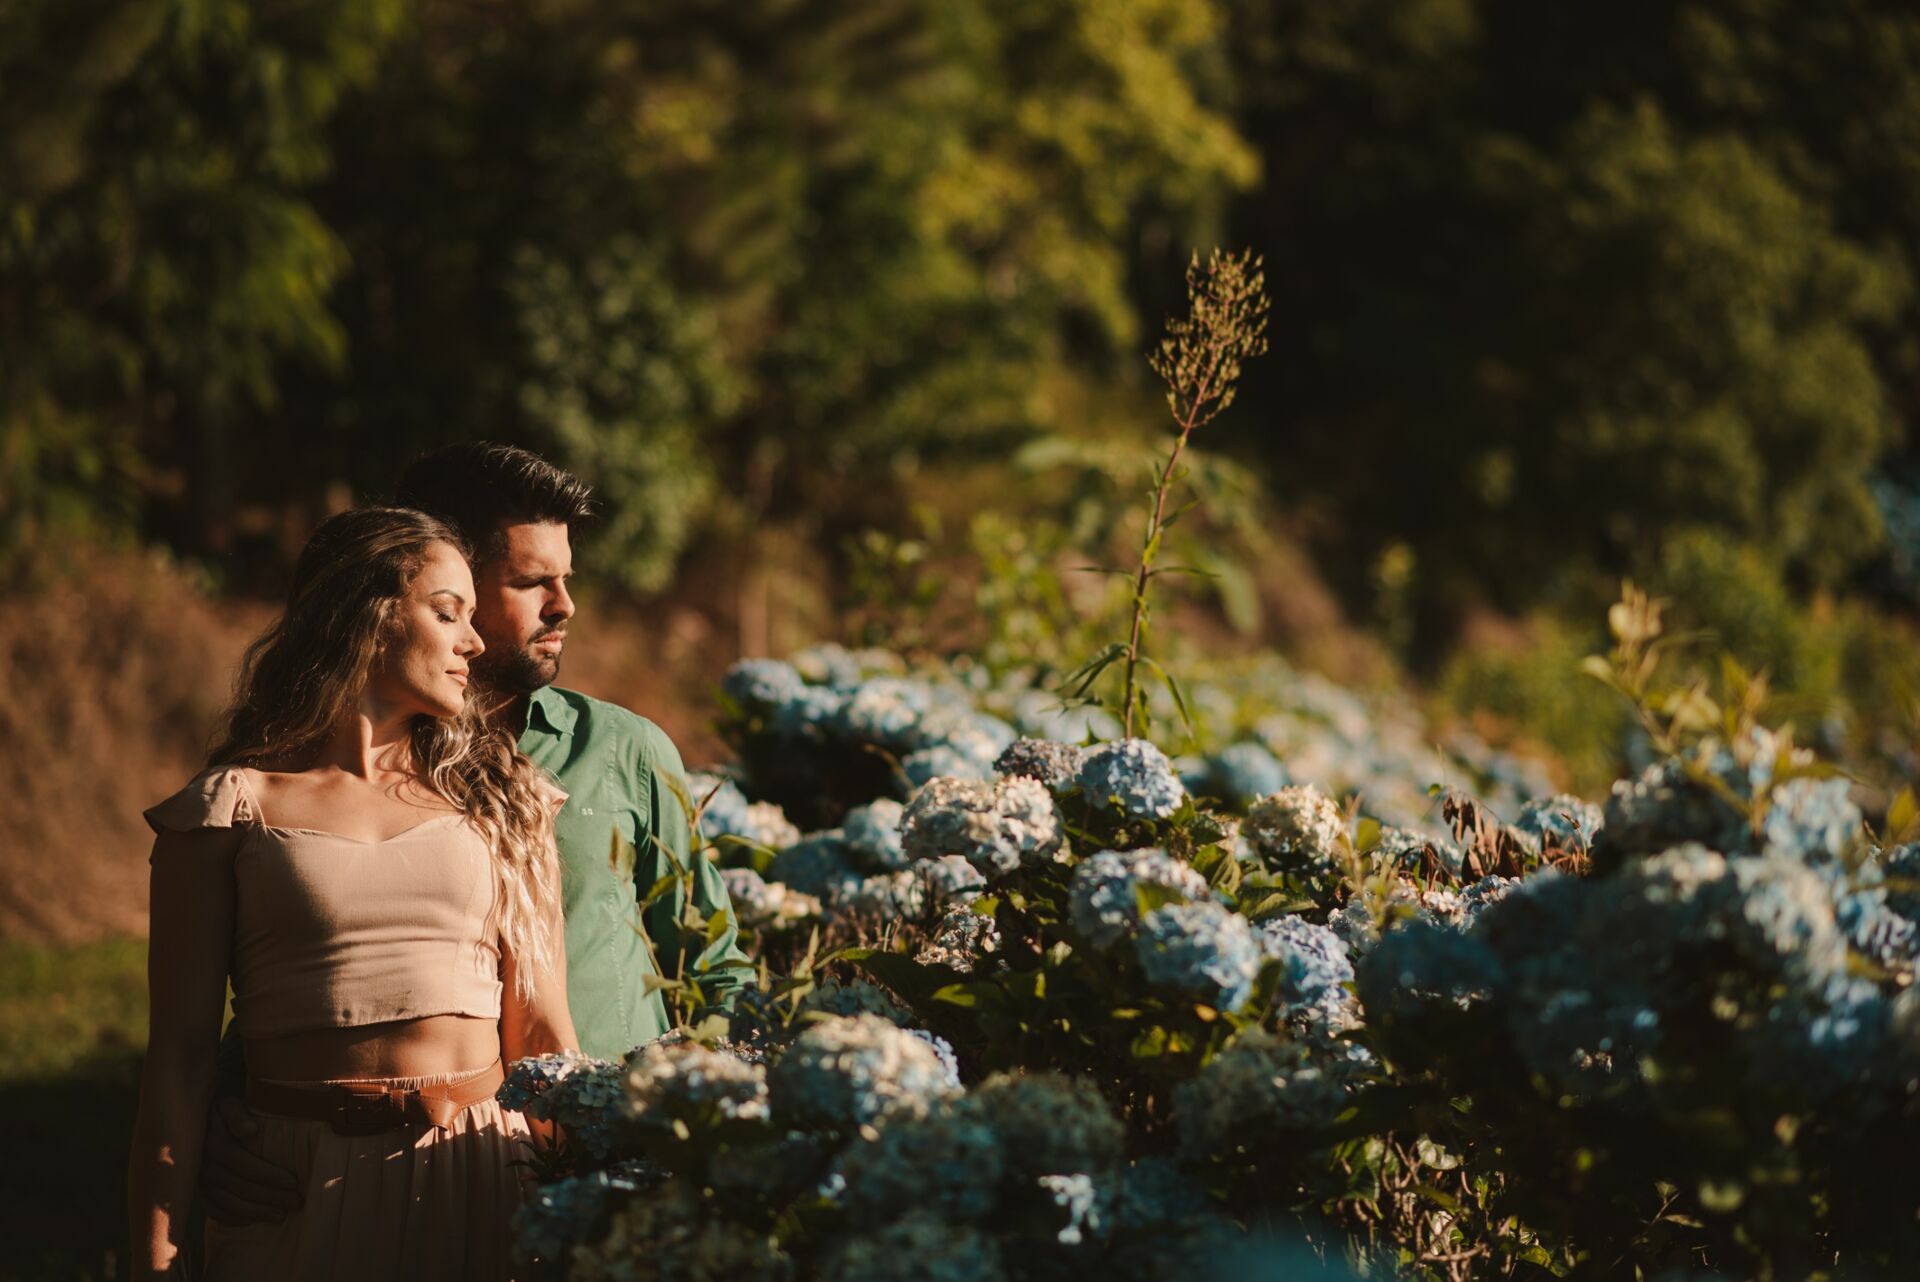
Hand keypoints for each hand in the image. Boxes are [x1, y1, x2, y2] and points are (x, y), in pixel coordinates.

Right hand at [198, 1096, 300, 1224]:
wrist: (190, 1123)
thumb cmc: (220, 1112)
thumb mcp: (228, 1104)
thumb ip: (238, 1114)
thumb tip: (250, 1131)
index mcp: (212, 1141)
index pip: (241, 1162)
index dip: (267, 1174)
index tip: (293, 1182)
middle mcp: (202, 1165)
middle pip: (238, 1186)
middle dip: (269, 1196)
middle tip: (296, 1203)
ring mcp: (197, 1182)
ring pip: (228, 1202)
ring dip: (255, 1211)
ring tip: (281, 1216)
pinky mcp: (196, 1192)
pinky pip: (213, 1210)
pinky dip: (232, 1218)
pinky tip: (251, 1222)